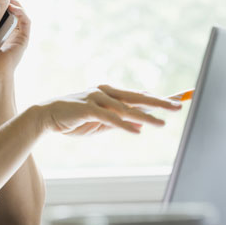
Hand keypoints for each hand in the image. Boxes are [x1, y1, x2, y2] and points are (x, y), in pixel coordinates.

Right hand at [39, 85, 181, 134]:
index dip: (158, 99)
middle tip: (178, 106)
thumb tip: (140, 125)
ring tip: (162, 124)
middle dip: (159, 102)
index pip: (139, 96)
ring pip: (126, 108)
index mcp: (110, 93)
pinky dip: (123, 125)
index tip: (176, 100)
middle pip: (138, 97)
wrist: (47, 116)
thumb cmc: (74, 119)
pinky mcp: (87, 108)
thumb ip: (119, 121)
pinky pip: (109, 118)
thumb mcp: (101, 122)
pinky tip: (137, 131)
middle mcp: (106, 92)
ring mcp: (96, 99)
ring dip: (145, 117)